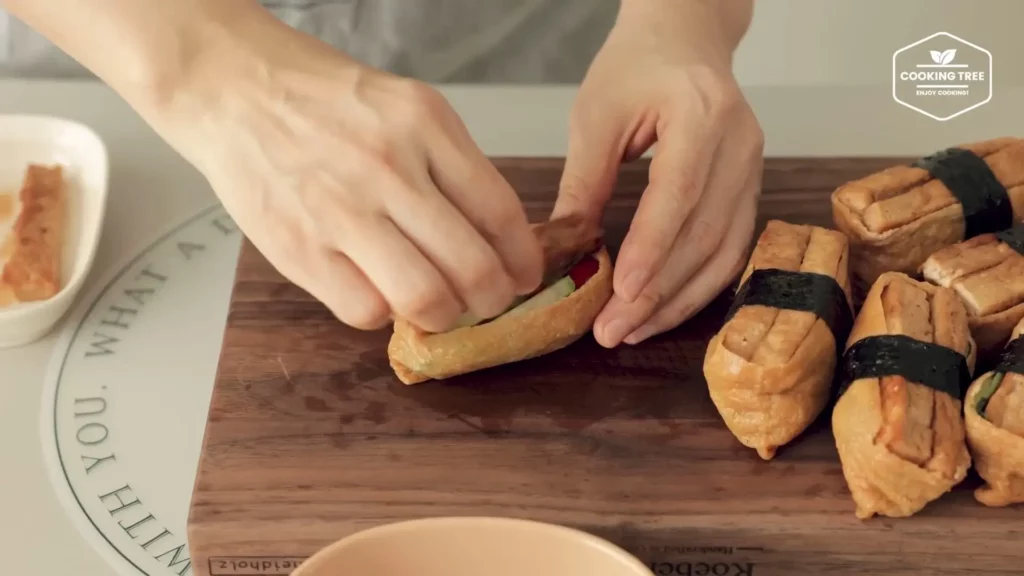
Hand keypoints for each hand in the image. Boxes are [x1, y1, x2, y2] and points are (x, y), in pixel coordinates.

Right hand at [147, 8, 543, 332]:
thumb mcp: (406, 108)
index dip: (522, 260)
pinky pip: (367, 311)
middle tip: (486, 300)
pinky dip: (382, 313)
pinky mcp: (299, 249)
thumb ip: (450, 166)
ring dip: (443, 314)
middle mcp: (390, 167)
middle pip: (473, 267)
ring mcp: (342, 211)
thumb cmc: (324, 101)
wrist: (234, 89)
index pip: (500, 212)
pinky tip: (377, 289)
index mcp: (425, 126)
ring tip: (437, 304)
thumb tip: (491, 238)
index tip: (524, 275)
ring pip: (426, 299)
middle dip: (493, 299)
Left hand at [552, 0, 762, 347]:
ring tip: (632, 331)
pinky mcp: (750, 189)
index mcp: (701, 113)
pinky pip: (731, 250)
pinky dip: (697, 287)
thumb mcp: (595, 116)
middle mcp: (739, 144)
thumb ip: (583, 183)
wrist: (684, 39)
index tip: (622, 292)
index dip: (652, 248)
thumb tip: (565, 252)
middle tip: (612, 330)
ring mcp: (752, 169)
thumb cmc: (636, 67)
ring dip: (678, 300)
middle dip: (658, 290)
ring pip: (724, 253)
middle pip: (705, 233)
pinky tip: (663, 310)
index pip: (679, 192)